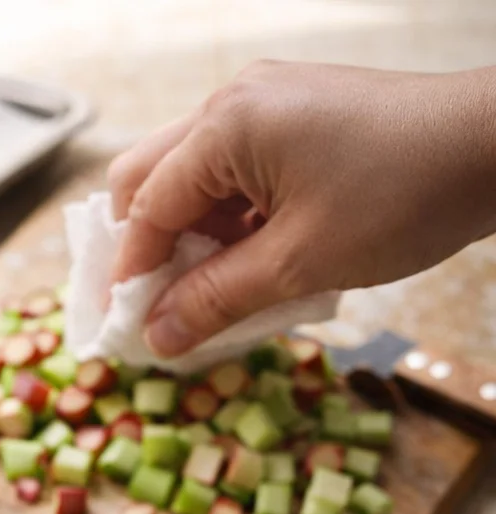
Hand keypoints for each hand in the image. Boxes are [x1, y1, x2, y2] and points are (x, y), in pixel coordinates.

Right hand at [107, 62, 495, 356]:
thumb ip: (217, 300)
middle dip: (148, 249)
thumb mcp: (299, 264)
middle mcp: (235, 103)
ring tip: (214, 300)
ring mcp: (268, 104)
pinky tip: (251, 269)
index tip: (127, 330)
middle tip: (158, 311)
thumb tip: (157, 337)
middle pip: (151, 179)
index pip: (146, 207)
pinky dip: (231, 223)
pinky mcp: (298, 118)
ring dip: (193, 240)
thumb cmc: (402, 197)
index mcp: (226, 127)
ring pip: (194, 179)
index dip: (131, 275)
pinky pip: (238, 174)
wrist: (494, 147)